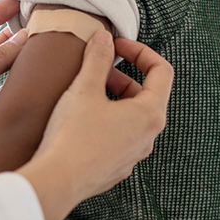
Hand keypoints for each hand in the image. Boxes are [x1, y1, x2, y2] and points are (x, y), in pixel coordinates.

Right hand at [16, 31, 173, 219]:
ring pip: (131, 117)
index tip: (117, 46)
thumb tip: (104, 38)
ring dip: (113, 98)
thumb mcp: (84, 88)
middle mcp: (148, 136)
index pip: (162, 71)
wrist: (58, 180)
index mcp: (149, 114)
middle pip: (146, 95)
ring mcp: (133, 154)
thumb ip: (97, 59)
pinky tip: (79, 119)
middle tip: (96, 69)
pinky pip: (119, 136)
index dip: (140, 52)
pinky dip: (105, 120)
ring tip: (85, 92)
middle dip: (121, 76)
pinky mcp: (116, 167)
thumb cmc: (73, 136)